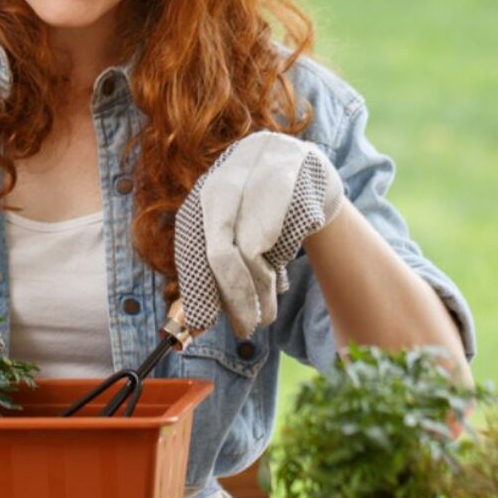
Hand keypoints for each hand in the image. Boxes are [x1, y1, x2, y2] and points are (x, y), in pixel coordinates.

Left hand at [173, 132, 344, 337]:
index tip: (203, 323)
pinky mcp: (293, 180)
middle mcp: (224, 182)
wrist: (306, 168)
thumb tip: (194, 322)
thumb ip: (213, 271)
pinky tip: (283, 275)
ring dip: (262, 291)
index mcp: (201, 197)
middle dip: (234, 298)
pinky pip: (286, 238)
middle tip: (245, 329)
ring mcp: (257, 178)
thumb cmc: (263, 213)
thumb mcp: (231, 233)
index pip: (190, 249)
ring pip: (255, 250)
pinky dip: (282, 264)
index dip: (197, 289)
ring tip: (267, 315)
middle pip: (220, 253)